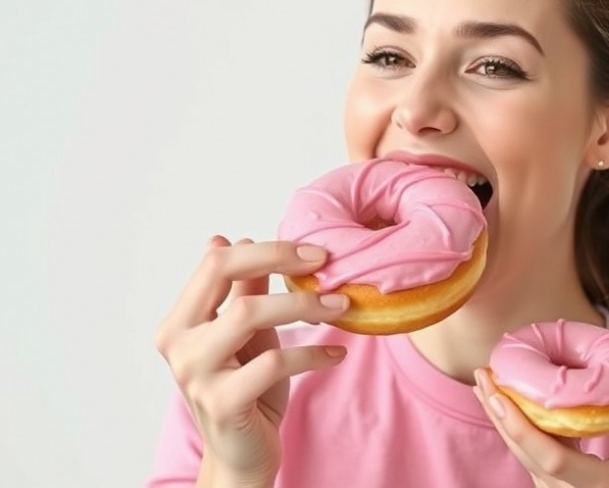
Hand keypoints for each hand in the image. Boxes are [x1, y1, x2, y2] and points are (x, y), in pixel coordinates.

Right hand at [154, 236, 349, 484]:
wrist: (241, 457)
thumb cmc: (247, 391)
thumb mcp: (248, 335)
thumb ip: (242, 291)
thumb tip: (238, 239)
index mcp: (180, 321)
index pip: (215, 263)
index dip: (266, 248)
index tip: (311, 251)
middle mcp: (178, 343)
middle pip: (225, 276)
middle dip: (281, 261)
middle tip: (328, 266)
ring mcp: (196, 374)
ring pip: (249, 315)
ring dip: (304, 305)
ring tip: (340, 306)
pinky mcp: (223, 402)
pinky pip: (274, 363)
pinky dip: (312, 352)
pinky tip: (336, 353)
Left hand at [473, 341, 608, 487]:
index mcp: (594, 483)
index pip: (552, 458)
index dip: (522, 428)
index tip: (501, 396)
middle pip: (523, 451)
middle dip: (499, 412)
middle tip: (483, 374)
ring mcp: (549, 487)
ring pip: (518, 451)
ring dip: (497, 415)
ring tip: (483, 379)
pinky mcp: (543, 480)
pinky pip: (522, 450)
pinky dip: (509, 423)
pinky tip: (497, 398)